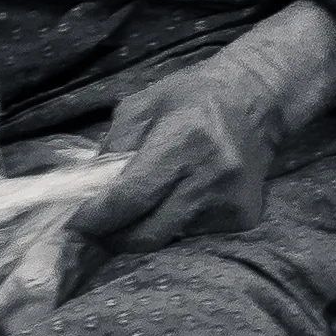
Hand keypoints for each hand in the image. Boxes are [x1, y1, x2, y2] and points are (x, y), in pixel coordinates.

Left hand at [76, 2, 335, 255]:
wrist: (259, 100)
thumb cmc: (195, 95)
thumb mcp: (145, 103)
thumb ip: (115, 145)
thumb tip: (89, 191)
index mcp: (184, 139)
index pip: (132, 196)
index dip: (98, 217)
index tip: (76, 223)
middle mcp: (211, 175)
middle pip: (148, 233)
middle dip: (113, 237)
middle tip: (94, 231)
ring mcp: (230, 202)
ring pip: (169, 239)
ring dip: (143, 232)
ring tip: (133, 213)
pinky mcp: (243, 219)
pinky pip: (193, 235)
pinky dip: (174, 225)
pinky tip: (175, 201)